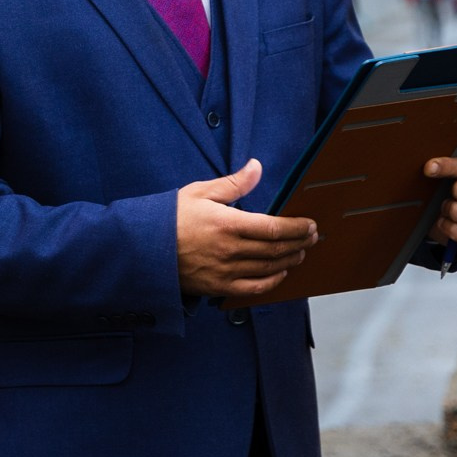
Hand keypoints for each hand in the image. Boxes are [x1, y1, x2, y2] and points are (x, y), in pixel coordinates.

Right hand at [175, 159, 317, 305]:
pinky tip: (280, 273)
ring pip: (268, 268)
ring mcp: (225, 271)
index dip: (296, 227)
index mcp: (227, 224)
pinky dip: (272, 281)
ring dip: (290, 260)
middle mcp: (230, 250)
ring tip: (300, 252)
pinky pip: (253, 288)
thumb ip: (233, 183)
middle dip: (299, 243)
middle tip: (313, 237)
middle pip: (276, 250)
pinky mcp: (218, 287)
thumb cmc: (170, 217)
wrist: (143, 249)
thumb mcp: (199, 192)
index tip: (309, 224)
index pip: (273, 228)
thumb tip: (256, 167)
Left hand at [426, 153, 456, 248]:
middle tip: (448, 193)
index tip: (429, 168)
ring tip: (444, 208)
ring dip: (456, 213)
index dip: (448, 167)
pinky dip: (452, 230)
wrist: (439, 211)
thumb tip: (431, 167)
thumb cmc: (448, 186)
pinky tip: (443, 222)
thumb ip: (443, 165)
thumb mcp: (446, 172)